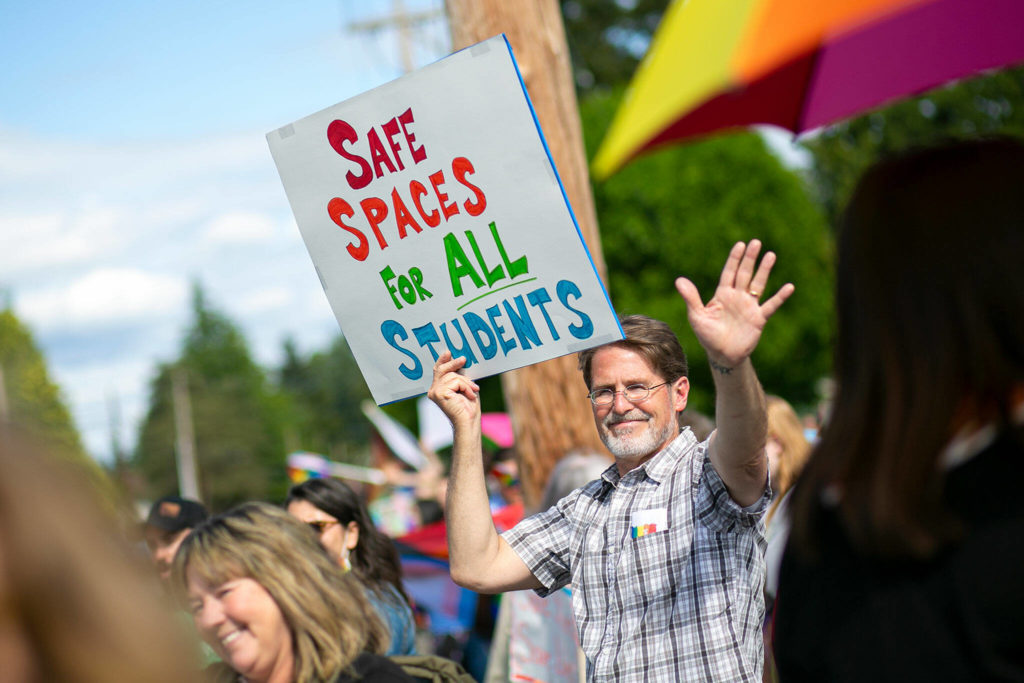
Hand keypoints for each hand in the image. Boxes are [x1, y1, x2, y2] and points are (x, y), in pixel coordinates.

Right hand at [427, 351, 480, 426]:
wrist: (468, 422)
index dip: (442, 361)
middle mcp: (433, 391)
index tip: (448, 352)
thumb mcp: (464, 387)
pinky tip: (470, 395)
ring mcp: (435, 392)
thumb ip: (459, 376)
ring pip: (453, 376)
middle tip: (463, 359)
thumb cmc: (468, 407)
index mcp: (438, 389)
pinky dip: (466, 387)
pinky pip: (456, 381)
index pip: (438, 371)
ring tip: (473, 391)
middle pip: (442, 370)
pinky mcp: (440, 393)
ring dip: (466, 382)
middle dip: (453, 364)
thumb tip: (459, 360)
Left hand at [675, 240, 793, 367]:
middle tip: (756, 242)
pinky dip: (780, 297)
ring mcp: (749, 307)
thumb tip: (679, 280)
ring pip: (758, 284)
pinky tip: (789, 287)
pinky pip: (771, 305)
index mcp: (722, 294)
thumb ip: (691, 298)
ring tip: (771, 255)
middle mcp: (737, 297)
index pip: (729, 272)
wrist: (722, 355)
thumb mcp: (697, 316)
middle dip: (750, 258)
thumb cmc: (707, 335)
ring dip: (764, 270)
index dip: (734, 259)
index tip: (740, 244)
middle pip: (744, 273)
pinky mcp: (758, 318)